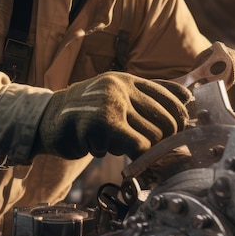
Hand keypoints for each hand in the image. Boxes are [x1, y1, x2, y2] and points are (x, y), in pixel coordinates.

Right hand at [35, 72, 192, 159]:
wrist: (46, 119)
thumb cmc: (84, 112)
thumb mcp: (115, 95)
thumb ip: (147, 95)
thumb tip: (187, 99)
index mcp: (128, 79)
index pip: (173, 96)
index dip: (181, 119)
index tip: (176, 135)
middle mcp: (122, 86)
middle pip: (167, 120)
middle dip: (163, 140)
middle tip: (147, 148)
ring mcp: (112, 102)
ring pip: (154, 136)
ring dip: (138, 148)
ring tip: (116, 144)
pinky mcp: (104, 123)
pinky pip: (137, 146)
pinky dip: (133, 156)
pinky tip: (112, 152)